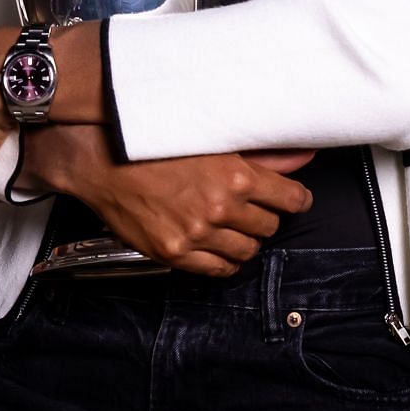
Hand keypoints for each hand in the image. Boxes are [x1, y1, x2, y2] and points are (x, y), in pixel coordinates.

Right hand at [26, 125, 312, 276]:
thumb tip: (305, 155)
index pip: (291, 199)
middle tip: (249, 207)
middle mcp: (221, 207)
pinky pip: (218, 270)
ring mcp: (198, 234)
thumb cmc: (156, 145)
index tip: (290, 199)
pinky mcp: (175, 253)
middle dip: (264, 217)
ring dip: (244, 239)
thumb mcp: (212, 141)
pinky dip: (224, 261)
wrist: (104, 161)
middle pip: (269, 226)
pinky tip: (216, 246)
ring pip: (247, 251)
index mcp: (236, 175)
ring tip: (229, 225)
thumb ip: (263, 153)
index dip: (294, 199)